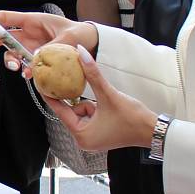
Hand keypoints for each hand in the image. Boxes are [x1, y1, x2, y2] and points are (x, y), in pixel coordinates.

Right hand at [0, 10, 97, 69]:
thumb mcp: (70, 37)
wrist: (91, 45)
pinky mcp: (36, 59)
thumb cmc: (81, 34)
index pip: (6, 18)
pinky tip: (30, 75)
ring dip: (9, 61)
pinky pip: (24, 65)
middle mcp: (28, 33)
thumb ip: (54, 46)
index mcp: (33, 20)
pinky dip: (24, 71)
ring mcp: (31, 47)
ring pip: (10, 53)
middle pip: (2, 37)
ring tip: (18, 68)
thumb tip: (38, 58)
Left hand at [42, 47, 157, 150]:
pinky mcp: (100, 135)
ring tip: (106, 104)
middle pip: (72, 112)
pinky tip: (108, 108)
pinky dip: (96, 108)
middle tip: (79, 86)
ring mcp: (92, 139)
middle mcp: (84, 140)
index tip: (41, 84)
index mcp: (81, 135)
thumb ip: (92, 73)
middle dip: (79, 100)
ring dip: (91, 104)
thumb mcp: (108, 94)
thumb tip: (80, 53)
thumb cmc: (132, 118)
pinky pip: (90, 117)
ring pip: (82, 113)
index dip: (50, 96)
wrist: (153, 130)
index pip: (60, 112)